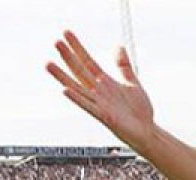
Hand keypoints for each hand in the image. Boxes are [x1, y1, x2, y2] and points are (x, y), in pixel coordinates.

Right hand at [46, 31, 153, 150]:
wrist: (147, 131)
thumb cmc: (139, 110)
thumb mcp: (132, 83)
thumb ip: (123, 66)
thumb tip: (118, 46)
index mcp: (105, 83)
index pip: (88, 61)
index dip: (78, 47)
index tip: (66, 33)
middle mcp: (99, 92)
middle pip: (80, 71)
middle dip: (68, 57)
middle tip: (56, 41)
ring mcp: (99, 104)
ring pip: (77, 87)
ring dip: (63, 76)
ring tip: (48, 64)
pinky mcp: (104, 117)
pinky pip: (88, 106)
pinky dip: (77, 98)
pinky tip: (65, 90)